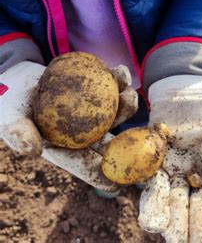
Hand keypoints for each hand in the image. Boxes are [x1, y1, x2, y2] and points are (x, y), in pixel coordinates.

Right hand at [0, 60, 137, 190]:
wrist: (15, 78)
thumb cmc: (9, 104)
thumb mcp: (9, 119)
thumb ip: (19, 134)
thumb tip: (34, 151)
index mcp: (65, 147)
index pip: (84, 165)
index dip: (100, 175)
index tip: (118, 183)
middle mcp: (81, 132)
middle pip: (108, 138)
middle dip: (126, 138)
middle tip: (137, 130)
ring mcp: (90, 111)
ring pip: (114, 110)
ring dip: (125, 103)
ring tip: (131, 92)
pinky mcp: (92, 89)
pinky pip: (107, 85)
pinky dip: (115, 79)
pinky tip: (121, 70)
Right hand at [138, 75, 201, 241]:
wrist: (198, 92)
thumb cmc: (176, 100)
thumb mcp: (166, 111)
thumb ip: (160, 131)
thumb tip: (151, 135)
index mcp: (158, 166)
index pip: (154, 194)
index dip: (155, 209)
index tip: (155, 224)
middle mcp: (178, 176)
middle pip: (178, 207)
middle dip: (180, 227)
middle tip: (181, 242)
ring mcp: (200, 176)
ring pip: (200, 207)